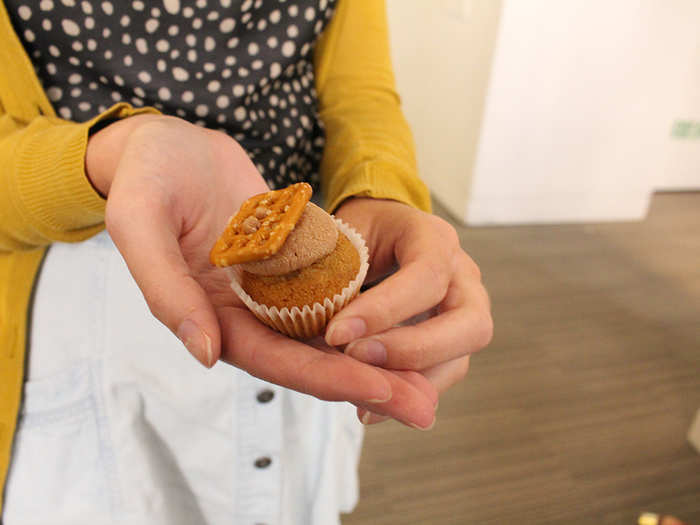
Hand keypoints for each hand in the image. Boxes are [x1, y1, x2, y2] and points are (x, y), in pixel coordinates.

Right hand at [86, 115, 436, 428]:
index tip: (381, 391)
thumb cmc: (147, 177)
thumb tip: (207, 354)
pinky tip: (409, 325)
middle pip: (312, 358)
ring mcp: (273, 289)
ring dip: (376, 358)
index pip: (273, 357)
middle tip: (424, 410)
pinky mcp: (294, 263)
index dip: (325, 377)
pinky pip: (336, 293)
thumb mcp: (140, 220)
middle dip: (366, 383)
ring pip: (330, 334)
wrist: (168, 144)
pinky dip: (369, 314)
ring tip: (428, 383)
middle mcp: (246, 311)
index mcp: (210, 313)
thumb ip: (166, 289)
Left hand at [329, 198, 492, 424]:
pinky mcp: (453, 340)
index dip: (384, 310)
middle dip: (414, 350)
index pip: (426, 276)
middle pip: (470, 324)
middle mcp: (462, 275)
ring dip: (412, 383)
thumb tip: (317, 315)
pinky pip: (442, 374)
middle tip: (357, 359)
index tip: (335, 334)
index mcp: (434, 237)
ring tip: (361, 401)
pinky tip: (368, 407)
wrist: (380, 231)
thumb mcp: (344, 231)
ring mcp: (465, 309)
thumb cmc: (360, 230)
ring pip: (460, 359)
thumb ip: (335, 264)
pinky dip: (408, 393)